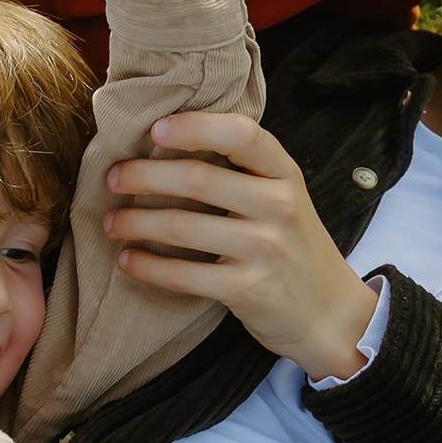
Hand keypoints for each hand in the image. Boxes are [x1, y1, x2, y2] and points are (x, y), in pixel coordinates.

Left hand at [104, 111, 379, 380]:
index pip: (241, 134)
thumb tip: (169, 141)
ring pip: (181, 227)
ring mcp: (265, 249)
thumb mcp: (285, 197)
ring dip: (135, 222)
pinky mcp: (248, 290)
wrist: (331, 315)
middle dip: (142, 176)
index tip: (154, 131)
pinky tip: (127, 259)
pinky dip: (146, 266)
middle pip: (197, 178)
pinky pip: (183, 275)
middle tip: (112, 178)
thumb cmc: (294, 248)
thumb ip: (244, 171)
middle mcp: (279, 206)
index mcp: (284, 174)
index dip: (193, 127)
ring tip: (110, 222)